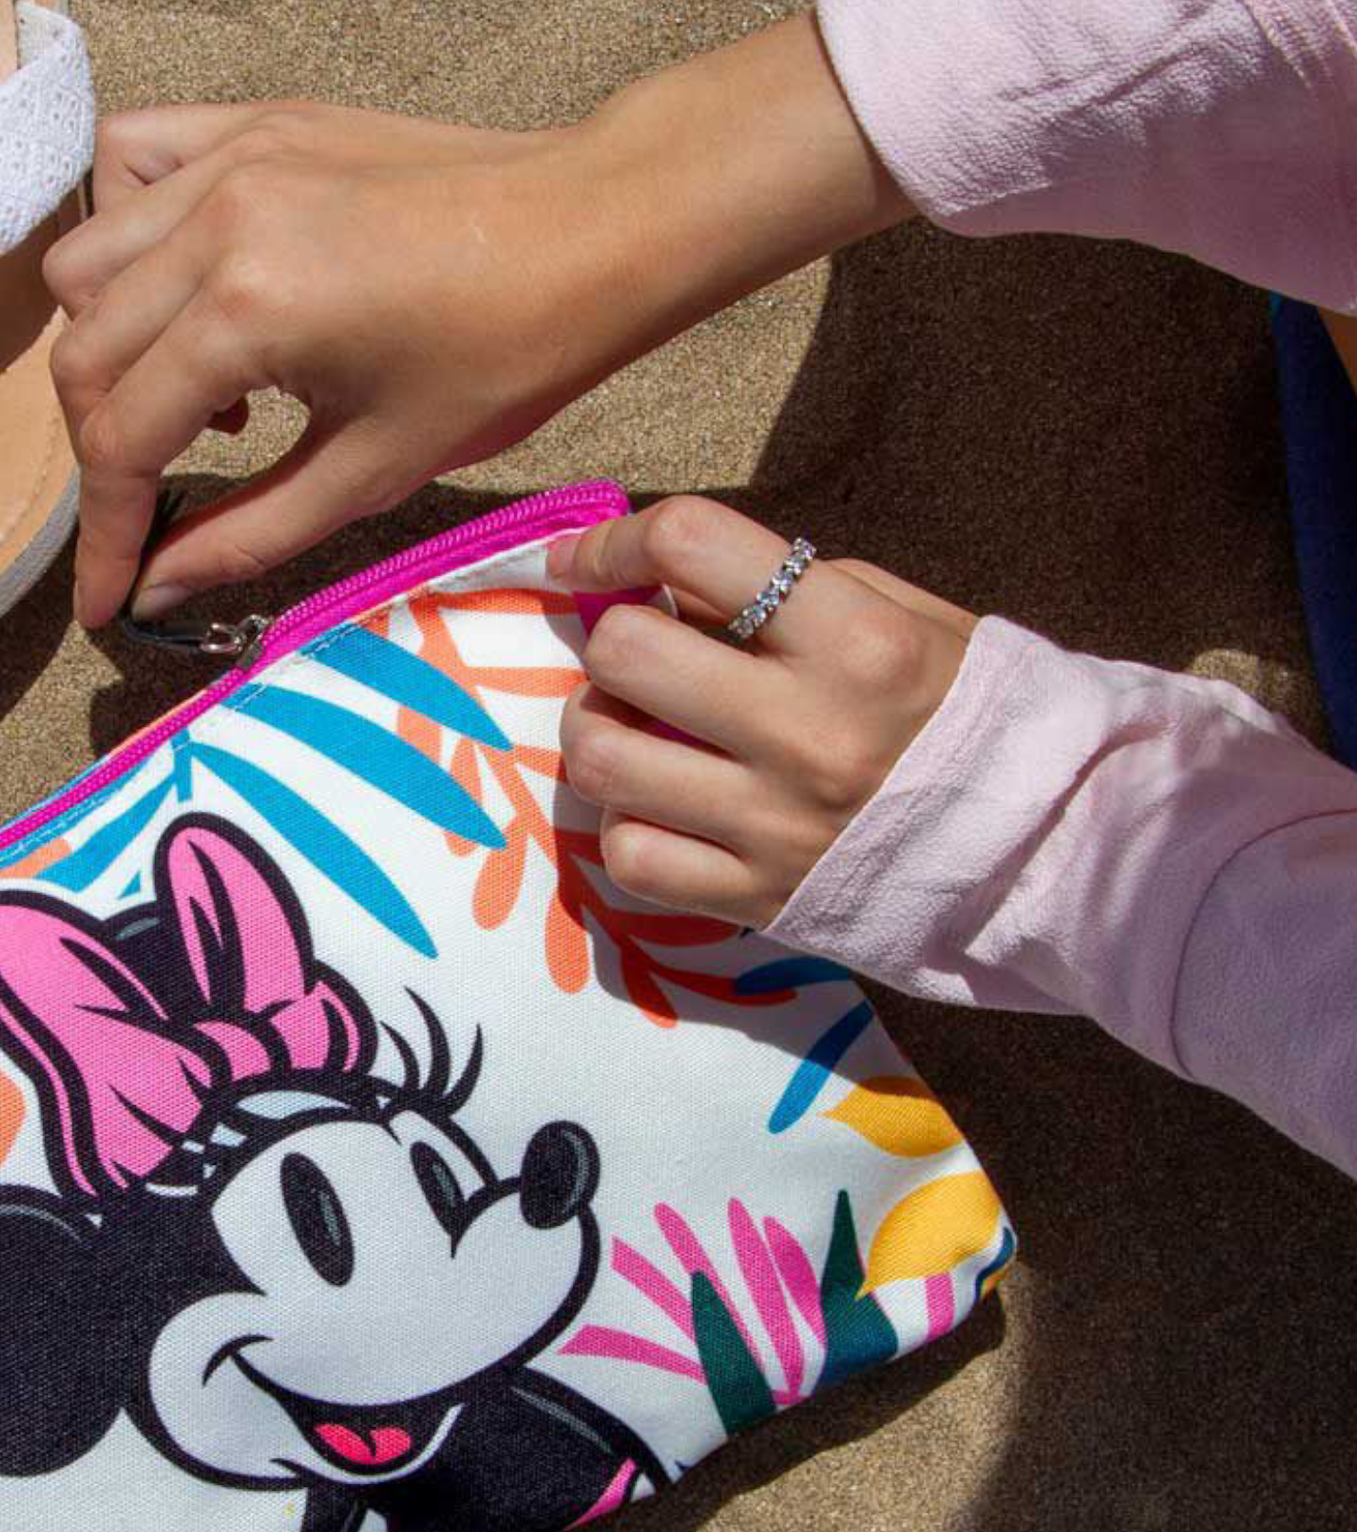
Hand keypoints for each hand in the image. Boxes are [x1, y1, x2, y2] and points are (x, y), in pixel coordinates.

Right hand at [45, 15, 908, 625]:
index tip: (106, 600)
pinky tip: (187, 291)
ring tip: (200, 397)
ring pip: (86, 264)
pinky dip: (127, 236)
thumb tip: (157, 591)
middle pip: (83, 354)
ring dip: (109, 349)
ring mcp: (229, 158)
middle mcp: (216, 220)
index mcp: (248, 309)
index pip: (122, 439)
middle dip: (105, 455)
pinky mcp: (252, 125)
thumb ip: (246, 534)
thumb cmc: (506, 355)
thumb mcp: (371, 473)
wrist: (592, 232)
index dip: (105, 535)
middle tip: (154, 509)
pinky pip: (131, 164)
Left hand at [552, 497, 975, 927]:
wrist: (1040, 847)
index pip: (692, 546)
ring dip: (596, 733)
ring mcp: (775, 823)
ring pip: (603, 762)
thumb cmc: (960, 712)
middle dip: (609, 644)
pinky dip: (625, 827)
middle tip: (634, 659)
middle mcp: (807, 730)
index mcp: (854, 639)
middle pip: (625, 654)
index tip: (584, 559)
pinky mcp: (756, 898)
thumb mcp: (896, 617)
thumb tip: (663, 579)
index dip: (615, 540)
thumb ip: (783, 589)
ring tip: (628, 729)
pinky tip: (657, 809)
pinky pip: (631, 858)